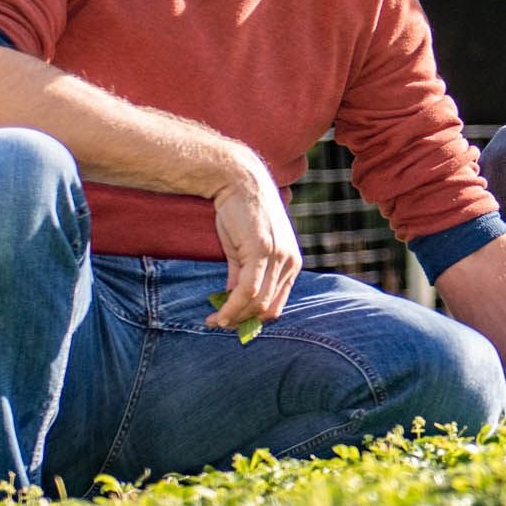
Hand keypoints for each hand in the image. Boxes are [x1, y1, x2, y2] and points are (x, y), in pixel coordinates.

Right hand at [208, 154, 302, 330]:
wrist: (238, 181)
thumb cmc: (240, 213)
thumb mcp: (244, 249)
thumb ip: (242, 275)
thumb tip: (233, 300)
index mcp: (291, 263)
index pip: (276, 304)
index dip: (254, 319)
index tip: (231, 324)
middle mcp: (290, 262)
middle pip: (267, 308)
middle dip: (241, 322)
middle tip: (218, 325)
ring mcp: (279, 256)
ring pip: (257, 302)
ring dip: (234, 317)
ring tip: (214, 321)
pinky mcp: (262, 250)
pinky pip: (248, 289)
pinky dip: (232, 307)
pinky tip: (218, 314)